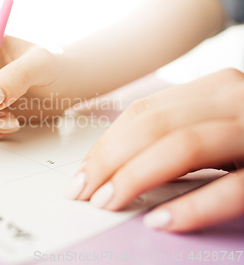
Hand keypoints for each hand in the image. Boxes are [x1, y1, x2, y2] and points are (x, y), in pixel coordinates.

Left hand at [64, 69, 243, 231]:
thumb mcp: (217, 126)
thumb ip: (177, 134)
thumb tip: (118, 166)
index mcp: (214, 89)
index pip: (141, 113)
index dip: (105, 145)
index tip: (81, 175)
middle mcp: (235, 99)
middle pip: (153, 125)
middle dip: (109, 161)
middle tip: (83, 192)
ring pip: (184, 145)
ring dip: (136, 176)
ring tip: (108, 202)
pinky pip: (234, 187)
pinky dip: (194, 205)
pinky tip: (162, 221)